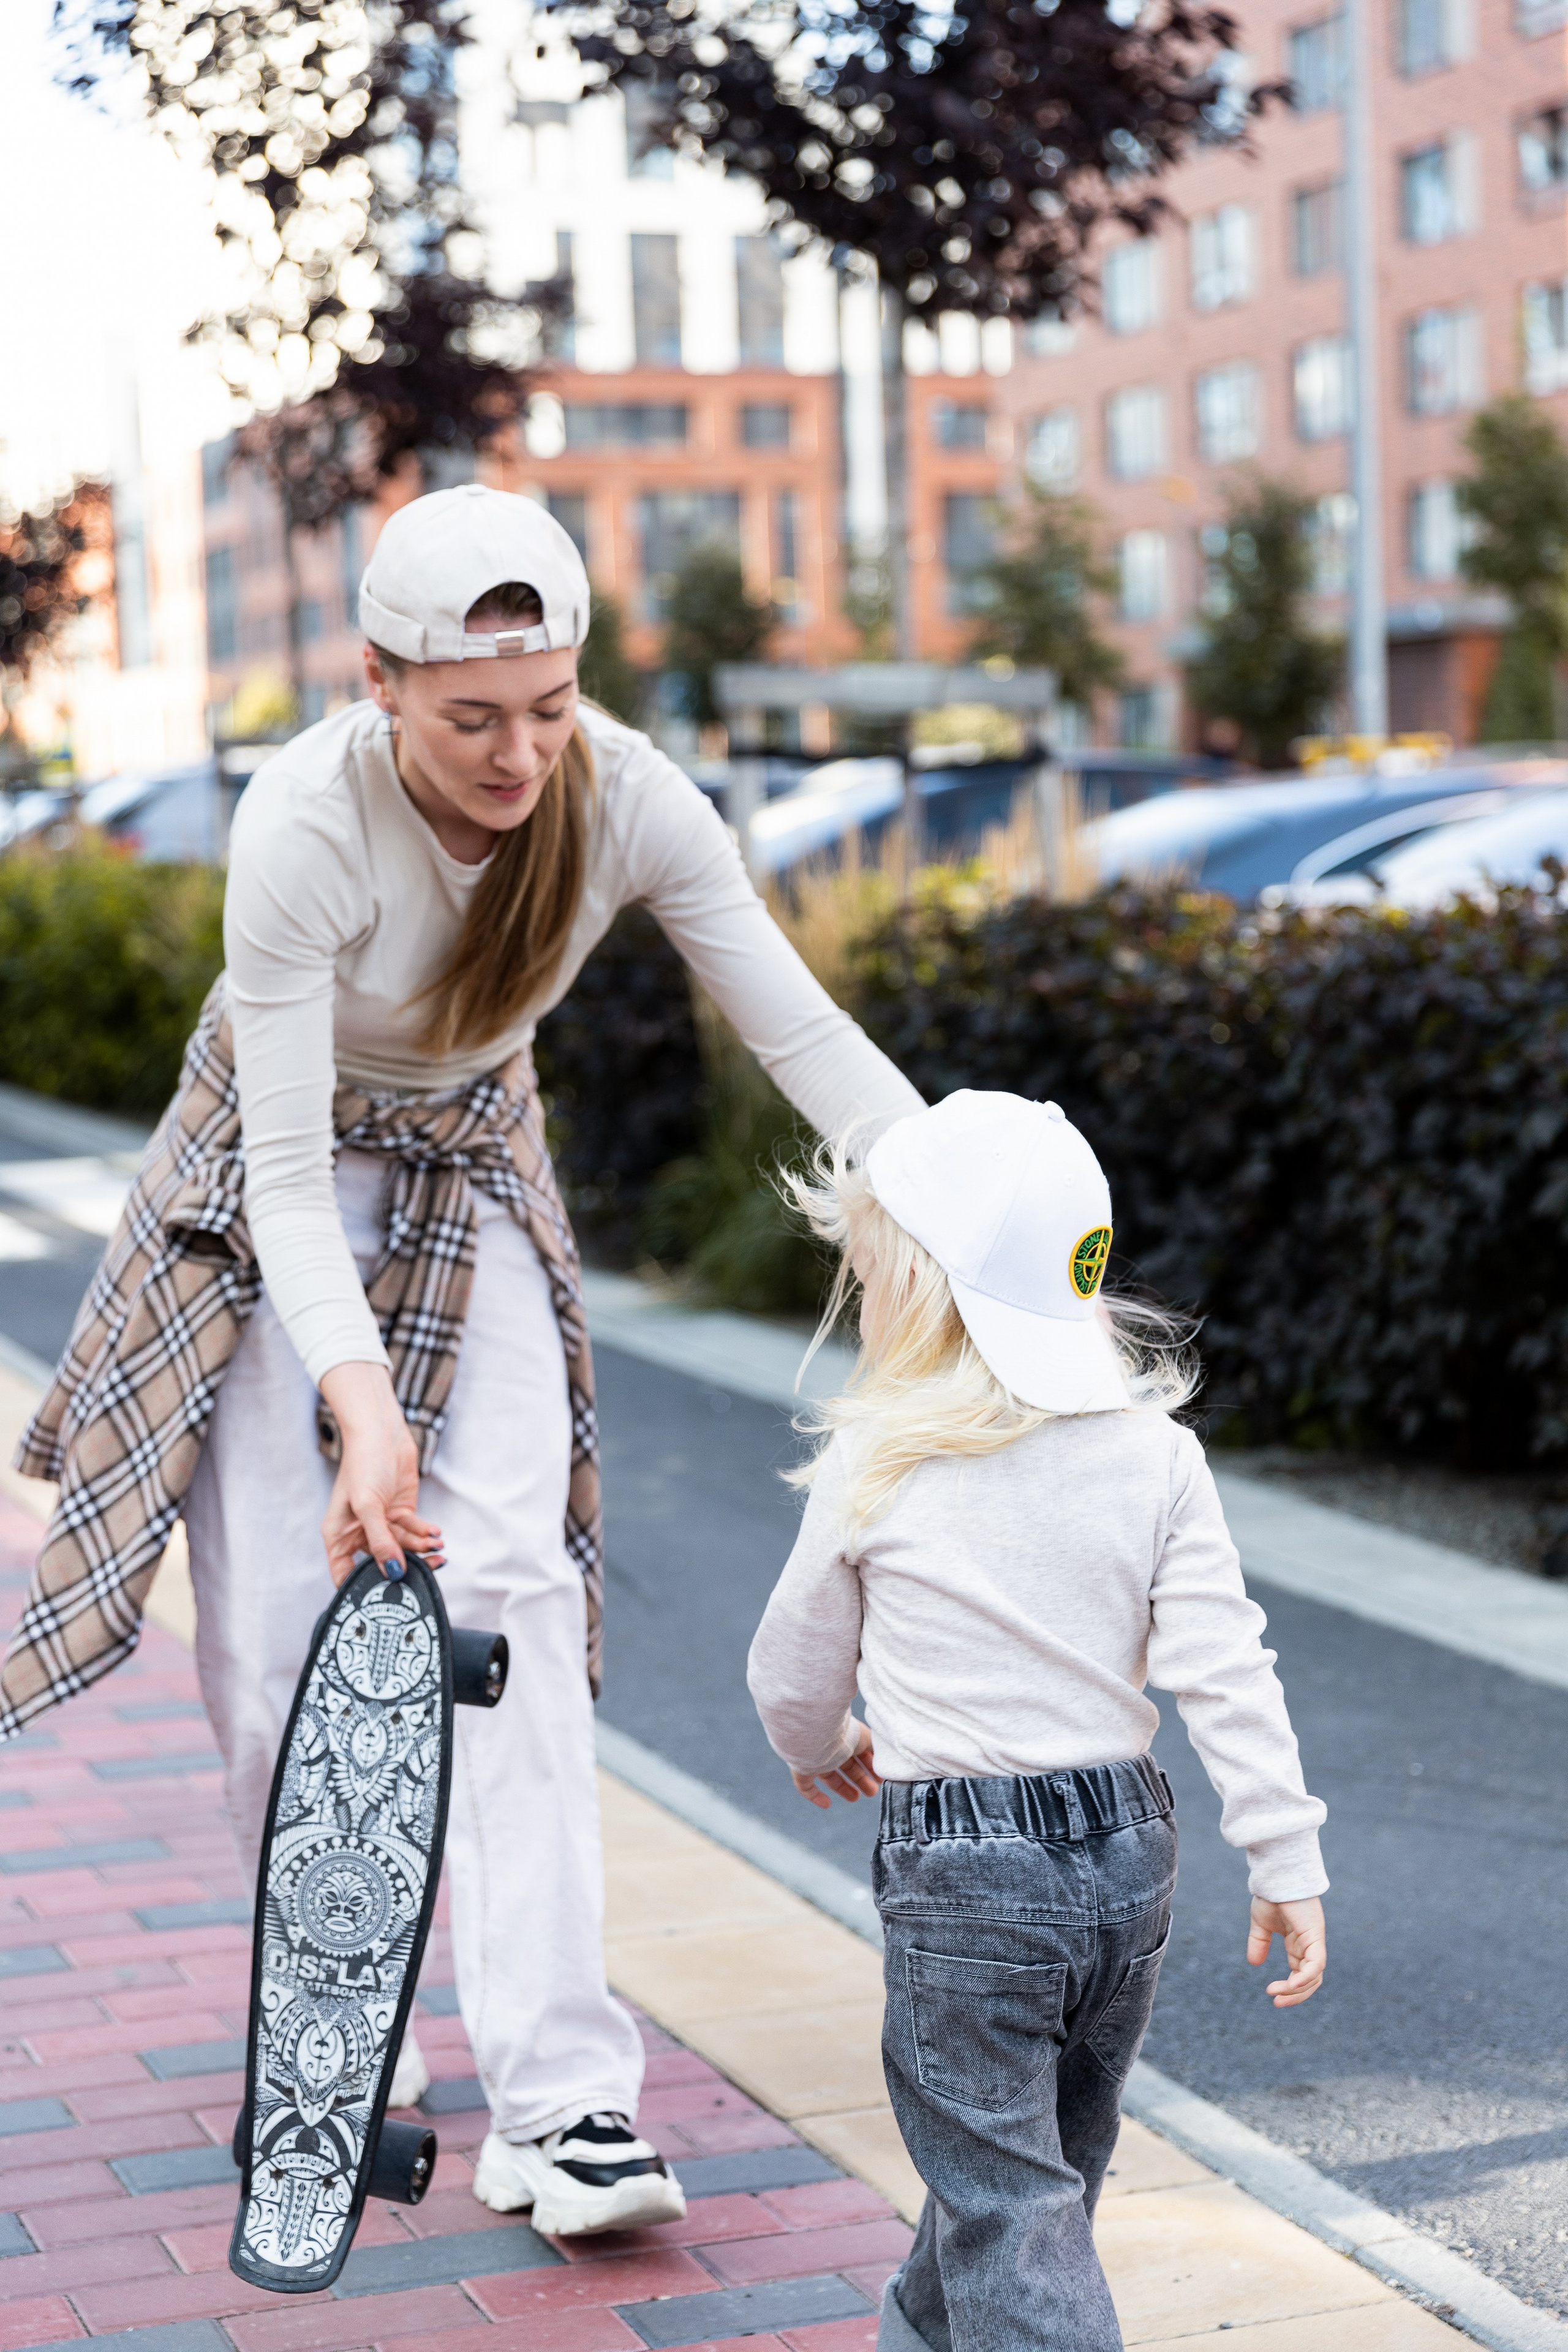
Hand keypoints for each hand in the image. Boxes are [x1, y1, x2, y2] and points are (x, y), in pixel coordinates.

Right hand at [320, 1362, 443, 1586]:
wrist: (382, 1433)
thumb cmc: (363, 1464)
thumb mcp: (368, 1506)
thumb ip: (380, 1541)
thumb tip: (393, 1572)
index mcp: (339, 1536)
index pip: (345, 1574)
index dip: (361, 1589)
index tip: (384, 1598)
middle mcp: (359, 1534)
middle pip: (381, 1563)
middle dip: (405, 1567)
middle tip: (429, 1568)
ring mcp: (381, 1524)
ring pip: (402, 1548)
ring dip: (421, 1548)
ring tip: (436, 1543)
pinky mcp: (399, 1512)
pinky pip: (413, 1532)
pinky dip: (424, 1534)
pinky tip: (435, 1532)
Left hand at [791, 1719, 880, 1810]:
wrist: (817, 1735)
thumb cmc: (845, 1735)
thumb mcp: (868, 1739)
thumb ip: (877, 1749)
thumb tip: (885, 1761)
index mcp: (847, 1738)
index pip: (859, 1753)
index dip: (870, 1766)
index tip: (880, 1778)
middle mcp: (831, 1748)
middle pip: (847, 1766)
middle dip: (860, 1779)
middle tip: (872, 1792)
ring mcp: (815, 1759)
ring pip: (829, 1776)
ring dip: (843, 1788)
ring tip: (856, 1798)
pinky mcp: (801, 1770)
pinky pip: (806, 1787)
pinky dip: (816, 1796)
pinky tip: (827, 1804)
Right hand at [1248, 1895, 1326, 2007]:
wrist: (1276, 1875)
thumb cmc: (1271, 1894)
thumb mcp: (1261, 1923)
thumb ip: (1259, 1943)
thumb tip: (1254, 1964)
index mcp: (1299, 1944)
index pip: (1301, 1974)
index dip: (1290, 1988)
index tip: (1271, 1994)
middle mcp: (1309, 1945)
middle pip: (1311, 1980)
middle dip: (1295, 1995)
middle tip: (1276, 2002)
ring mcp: (1314, 1941)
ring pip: (1314, 1976)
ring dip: (1297, 1990)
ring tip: (1278, 1994)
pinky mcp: (1315, 1936)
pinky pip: (1316, 1964)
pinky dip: (1304, 1978)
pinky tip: (1290, 1985)